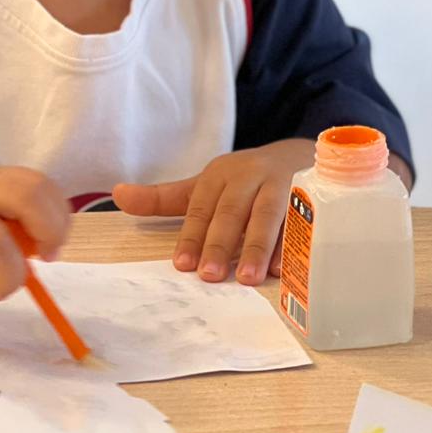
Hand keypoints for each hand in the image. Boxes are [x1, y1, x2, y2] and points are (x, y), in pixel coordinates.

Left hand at [113, 140, 316, 285]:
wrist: (299, 154)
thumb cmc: (243, 179)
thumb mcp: (203, 184)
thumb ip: (164, 198)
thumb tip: (118, 195)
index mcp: (221, 175)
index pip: (201, 208)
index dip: (192, 236)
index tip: (182, 266)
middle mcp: (251, 176)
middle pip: (233, 211)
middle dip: (221, 244)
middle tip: (210, 276)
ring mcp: (284, 184)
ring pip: (269, 215)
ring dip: (258, 246)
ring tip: (247, 278)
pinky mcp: (313, 196)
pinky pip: (304, 222)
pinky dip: (294, 245)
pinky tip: (283, 268)